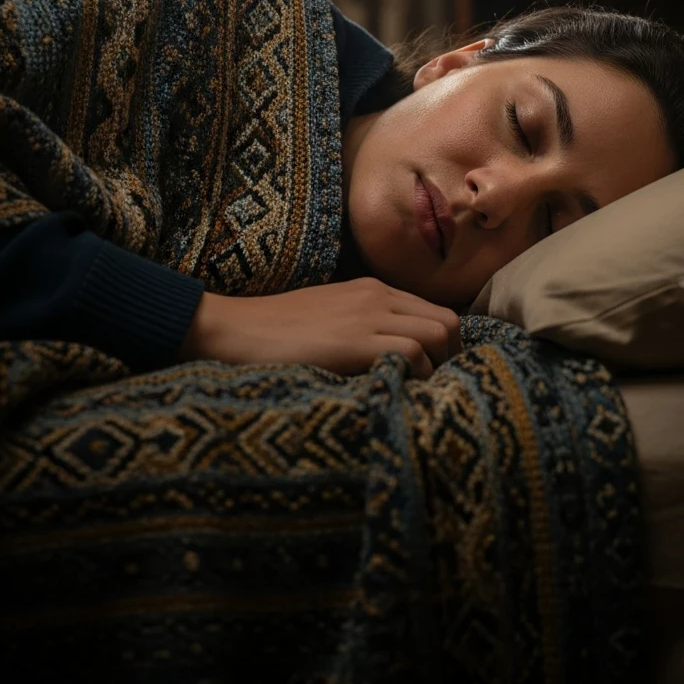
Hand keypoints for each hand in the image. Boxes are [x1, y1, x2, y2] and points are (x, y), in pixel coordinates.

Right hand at [178, 278, 461, 379]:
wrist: (232, 330)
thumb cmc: (272, 333)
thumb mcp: (327, 318)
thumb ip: (361, 327)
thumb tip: (391, 359)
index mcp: (372, 290)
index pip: (434, 311)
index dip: (442, 346)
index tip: (431, 374)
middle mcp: (378, 297)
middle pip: (448, 321)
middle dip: (450, 358)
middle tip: (430, 388)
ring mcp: (369, 316)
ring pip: (440, 334)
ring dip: (437, 368)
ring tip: (414, 393)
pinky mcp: (357, 342)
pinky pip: (414, 355)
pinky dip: (416, 378)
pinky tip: (394, 393)